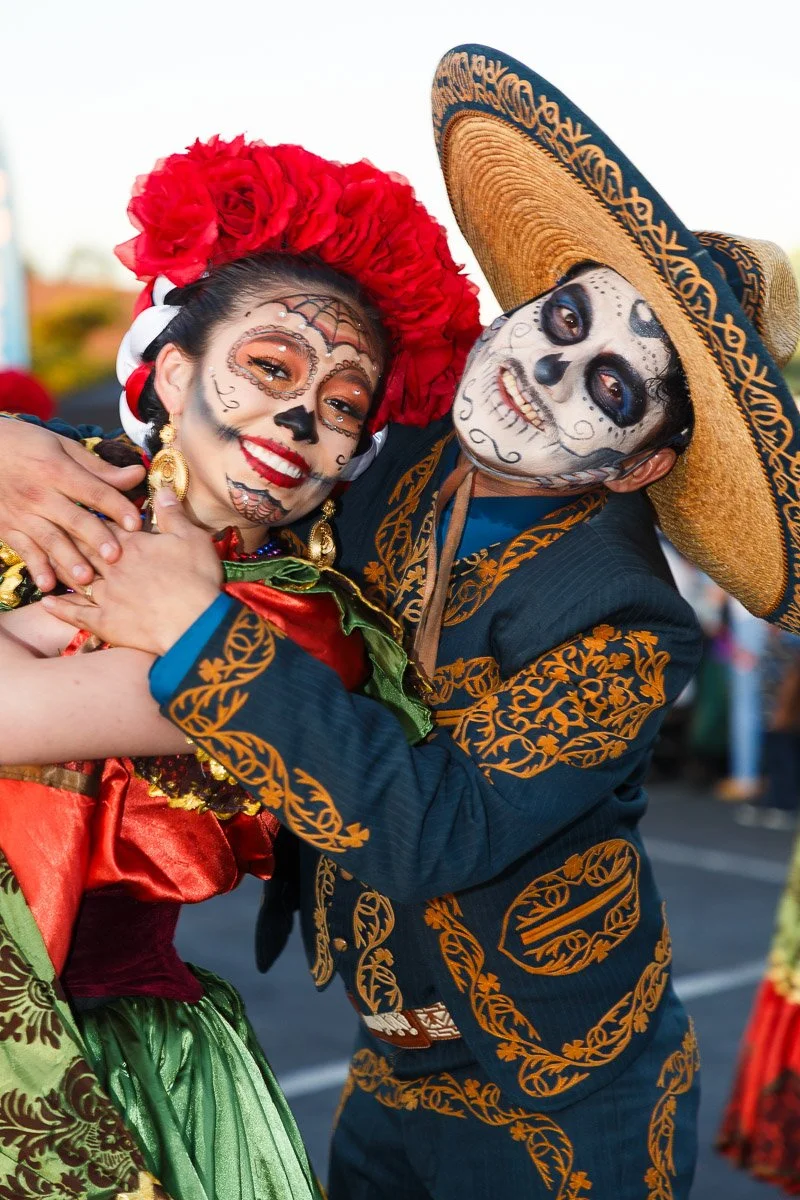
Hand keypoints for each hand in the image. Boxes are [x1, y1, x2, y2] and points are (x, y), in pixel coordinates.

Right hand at [0, 419, 145, 589]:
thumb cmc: (24, 444)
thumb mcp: (61, 446)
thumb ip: (99, 468)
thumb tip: (138, 475)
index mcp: (58, 470)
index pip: (93, 491)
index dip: (116, 506)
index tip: (135, 522)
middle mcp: (41, 495)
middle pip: (74, 519)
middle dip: (95, 538)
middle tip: (115, 556)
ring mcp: (23, 514)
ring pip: (50, 540)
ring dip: (68, 559)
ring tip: (86, 578)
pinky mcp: (8, 528)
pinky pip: (24, 550)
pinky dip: (35, 567)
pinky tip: (48, 585)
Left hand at [42, 489, 223, 655]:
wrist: (194, 624)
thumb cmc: (197, 579)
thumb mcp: (192, 539)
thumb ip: (173, 514)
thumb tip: (162, 489)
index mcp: (132, 545)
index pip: (105, 525)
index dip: (93, 516)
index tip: (80, 508)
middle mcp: (112, 567)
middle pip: (83, 548)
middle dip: (67, 537)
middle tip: (51, 528)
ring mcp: (106, 596)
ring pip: (74, 578)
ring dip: (58, 569)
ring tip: (44, 560)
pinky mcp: (105, 622)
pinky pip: (76, 614)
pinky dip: (60, 608)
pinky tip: (46, 602)